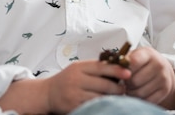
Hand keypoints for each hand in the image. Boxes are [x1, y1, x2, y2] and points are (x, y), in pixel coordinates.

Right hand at [0, 60, 128, 113]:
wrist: (47, 93)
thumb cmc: (67, 79)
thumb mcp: (79, 68)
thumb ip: (96, 67)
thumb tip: (119, 66)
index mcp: (79, 67)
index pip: (101, 67)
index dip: (116, 70)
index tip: (128, 73)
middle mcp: (76, 80)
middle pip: (103, 84)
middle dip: (117, 87)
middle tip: (124, 88)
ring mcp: (74, 95)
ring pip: (99, 97)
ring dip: (111, 98)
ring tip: (117, 97)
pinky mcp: (73, 107)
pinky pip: (92, 106)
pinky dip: (102, 105)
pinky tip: (106, 104)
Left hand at [125, 46, 174, 108]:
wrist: (163, 70)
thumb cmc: (143, 63)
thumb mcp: (136, 55)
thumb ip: (124, 60)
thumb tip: (112, 68)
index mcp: (149, 54)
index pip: (133, 62)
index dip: (123, 69)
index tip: (120, 72)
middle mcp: (159, 65)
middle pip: (134, 81)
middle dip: (126, 84)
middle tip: (125, 82)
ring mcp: (163, 78)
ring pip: (139, 93)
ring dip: (131, 93)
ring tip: (130, 88)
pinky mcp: (165, 90)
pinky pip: (146, 101)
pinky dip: (140, 100)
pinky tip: (138, 93)